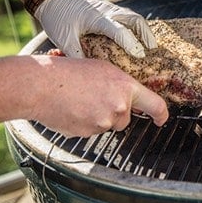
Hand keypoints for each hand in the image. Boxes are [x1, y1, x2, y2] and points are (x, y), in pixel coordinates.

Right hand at [29, 56, 167, 136]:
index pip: (155, 105)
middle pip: (125, 119)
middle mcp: (119, 107)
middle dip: (114, 113)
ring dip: (97, 118)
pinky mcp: (87, 133)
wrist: (40, 85)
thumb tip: (129, 97)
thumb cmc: (67, 71)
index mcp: (125, 87)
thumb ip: (119, 85)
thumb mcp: (102, 69)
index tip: (161, 119)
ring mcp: (103, 122)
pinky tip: (70, 109)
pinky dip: (82, 123)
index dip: (161, 115)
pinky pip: (90, 131)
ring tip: (79, 100)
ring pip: (107, 125)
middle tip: (94, 98)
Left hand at [34, 0, 155, 57]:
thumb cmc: (57, 16)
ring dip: (144, 29)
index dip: (131, 44)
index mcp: (97, 18)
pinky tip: (137, 36)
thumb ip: (77, 55)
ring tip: (149, 44)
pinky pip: (128, 16)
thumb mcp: (63, 39)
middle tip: (152, 49)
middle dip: (146, 35)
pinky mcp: (108, 8)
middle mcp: (107, 11)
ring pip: (134, 16)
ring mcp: (109, 8)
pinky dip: (136, 26)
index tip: (139, 56)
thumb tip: (90, 72)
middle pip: (135, 19)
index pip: (120, 31)